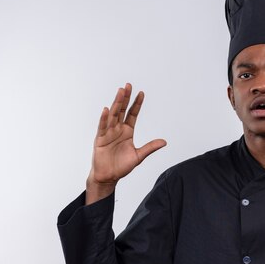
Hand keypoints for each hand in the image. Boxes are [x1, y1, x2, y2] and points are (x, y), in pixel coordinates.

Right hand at [86, 83, 165, 203]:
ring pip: (113, 115)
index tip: (141, 93)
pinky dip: (104, 118)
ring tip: (120, 92)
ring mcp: (108, 133)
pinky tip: (107, 109)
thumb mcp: (139, 156)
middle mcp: (117, 129)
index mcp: (127, 131)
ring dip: (116, 103)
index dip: (137, 104)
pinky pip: (102, 127)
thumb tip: (164, 142)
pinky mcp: (100, 139)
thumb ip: (150, 147)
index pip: (132, 114)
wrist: (108, 177)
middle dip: (126, 98)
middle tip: (128, 85)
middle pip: (122, 111)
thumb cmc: (121, 166)